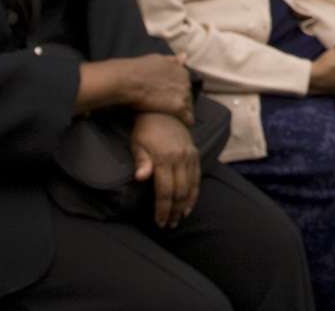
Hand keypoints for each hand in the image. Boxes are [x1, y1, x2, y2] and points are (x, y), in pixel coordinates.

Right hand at [123, 54, 193, 124]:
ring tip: (174, 119)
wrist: (128, 81)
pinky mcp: (179, 107)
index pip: (186, 85)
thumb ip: (173, 60)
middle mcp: (186, 82)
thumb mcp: (158, 60)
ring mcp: (184, 94)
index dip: (178, 92)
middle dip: (181, 102)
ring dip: (183, 113)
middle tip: (170, 109)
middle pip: (188, 96)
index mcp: (182, 71)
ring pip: (189, 107)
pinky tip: (179, 127)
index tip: (170, 98)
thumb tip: (184, 56)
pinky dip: (184, 122)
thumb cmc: (139, 69)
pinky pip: (188, 118)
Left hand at [130, 112, 199, 228]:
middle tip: (169, 224)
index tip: (159, 222)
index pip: (165, 191)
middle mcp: (180, 158)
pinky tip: (189, 204)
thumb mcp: (137, 144)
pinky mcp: (195, 153)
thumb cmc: (145, 129)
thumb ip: (141, 161)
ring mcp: (190, 156)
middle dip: (174, 211)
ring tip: (179, 218)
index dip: (163, 209)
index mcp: (164, 158)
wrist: (162, 109)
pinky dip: (195, 192)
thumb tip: (141, 177)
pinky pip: (197, 177)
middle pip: (179, 192)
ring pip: (191, 186)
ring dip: (185, 205)